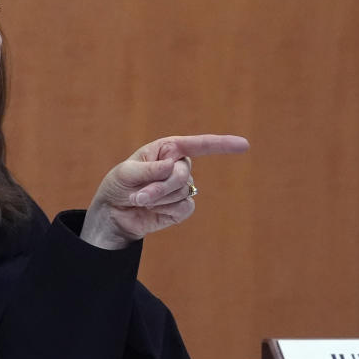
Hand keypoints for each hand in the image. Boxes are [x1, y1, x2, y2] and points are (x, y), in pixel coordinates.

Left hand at [79, 134, 249, 249]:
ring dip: (158, 199)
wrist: (114, 214)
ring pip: (182, 192)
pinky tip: (153, 210)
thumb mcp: (125, 173)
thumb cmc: (118, 186)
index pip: (198, 145)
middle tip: (138, 196)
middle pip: (183, 174)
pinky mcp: (181, 207)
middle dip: (159, 187)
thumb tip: (172, 167)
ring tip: (139, 200)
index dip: (222, 144)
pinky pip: (185, 207)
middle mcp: (178, 165)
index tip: (244, 145)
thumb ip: (148, 170)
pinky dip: (166, 209)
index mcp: (167, 149)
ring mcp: (182, 187)